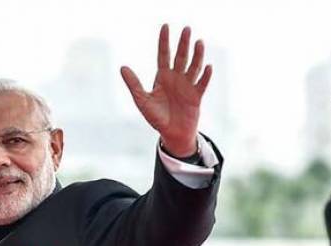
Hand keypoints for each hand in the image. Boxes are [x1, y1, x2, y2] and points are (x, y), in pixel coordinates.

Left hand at [121, 24, 212, 157]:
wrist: (171, 134)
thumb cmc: (156, 118)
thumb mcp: (142, 100)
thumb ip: (134, 84)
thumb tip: (122, 67)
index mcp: (163, 77)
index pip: (163, 55)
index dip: (164, 41)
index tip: (165, 26)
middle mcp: (176, 78)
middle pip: (181, 57)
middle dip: (183, 43)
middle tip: (186, 29)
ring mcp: (188, 86)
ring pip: (193, 66)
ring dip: (197, 55)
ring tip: (199, 42)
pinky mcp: (197, 96)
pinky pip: (202, 84)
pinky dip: (206, 75)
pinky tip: (208, 66)